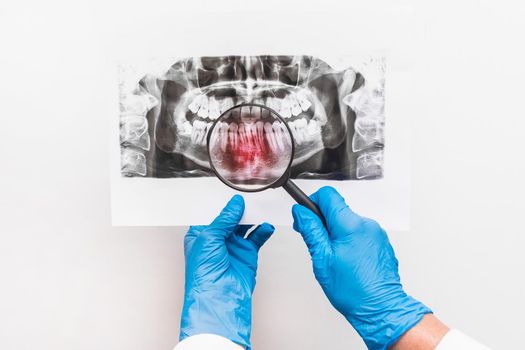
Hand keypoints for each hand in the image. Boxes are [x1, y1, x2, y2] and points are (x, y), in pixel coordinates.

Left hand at [180, 195, 273, 348]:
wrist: (219, 299)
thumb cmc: (203, 275)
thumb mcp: (209, 238)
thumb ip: (224, 219)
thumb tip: (234, 204)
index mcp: (200, 235)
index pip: (211, 213)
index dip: (220, 203)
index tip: (230, 191)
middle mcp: (217, 240)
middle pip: (230, 217)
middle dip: (239, 208)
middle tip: (248, 197)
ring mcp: (233, 247)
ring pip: (245, 225)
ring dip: (252, 217)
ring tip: (259, 208)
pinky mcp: (247, 255)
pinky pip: (257, 237)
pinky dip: (263, 230)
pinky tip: (266, 225)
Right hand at [292, 186, 430, 349]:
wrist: (381, 308)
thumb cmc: (354, 290)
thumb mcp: (322, 259)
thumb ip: (311, 230)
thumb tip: (301, 212)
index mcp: (351, 225)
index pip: (328, 195)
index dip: (312, 202)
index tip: (306, 217)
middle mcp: (367, 224)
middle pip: (337, 210)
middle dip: (323, 223)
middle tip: (317, 245)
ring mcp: (376, 233)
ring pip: (348, 222)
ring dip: (337, 234)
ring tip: (334, 258)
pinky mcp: (381, 243)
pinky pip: (360, 233)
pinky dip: (350, 242)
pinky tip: (347, 261)